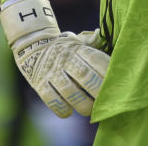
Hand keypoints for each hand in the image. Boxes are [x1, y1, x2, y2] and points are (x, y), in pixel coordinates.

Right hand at [0, 0, 109, 117]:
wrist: (31, 45)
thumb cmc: (63, 48)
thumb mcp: (77, 41)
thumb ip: (92, 44)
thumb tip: (102, 36)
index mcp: (77, 49)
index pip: (95, 59)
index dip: (107, 71)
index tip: (116, 83)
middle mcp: (65, 59)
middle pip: (85, 76)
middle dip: (97, 91)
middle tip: (104, 101)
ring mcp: (51, 72)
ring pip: (69, 91)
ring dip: (82, 104)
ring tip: (88, 110)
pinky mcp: (39, 83)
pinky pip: (51, 99)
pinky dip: (61, 108)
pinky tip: (68, 111)